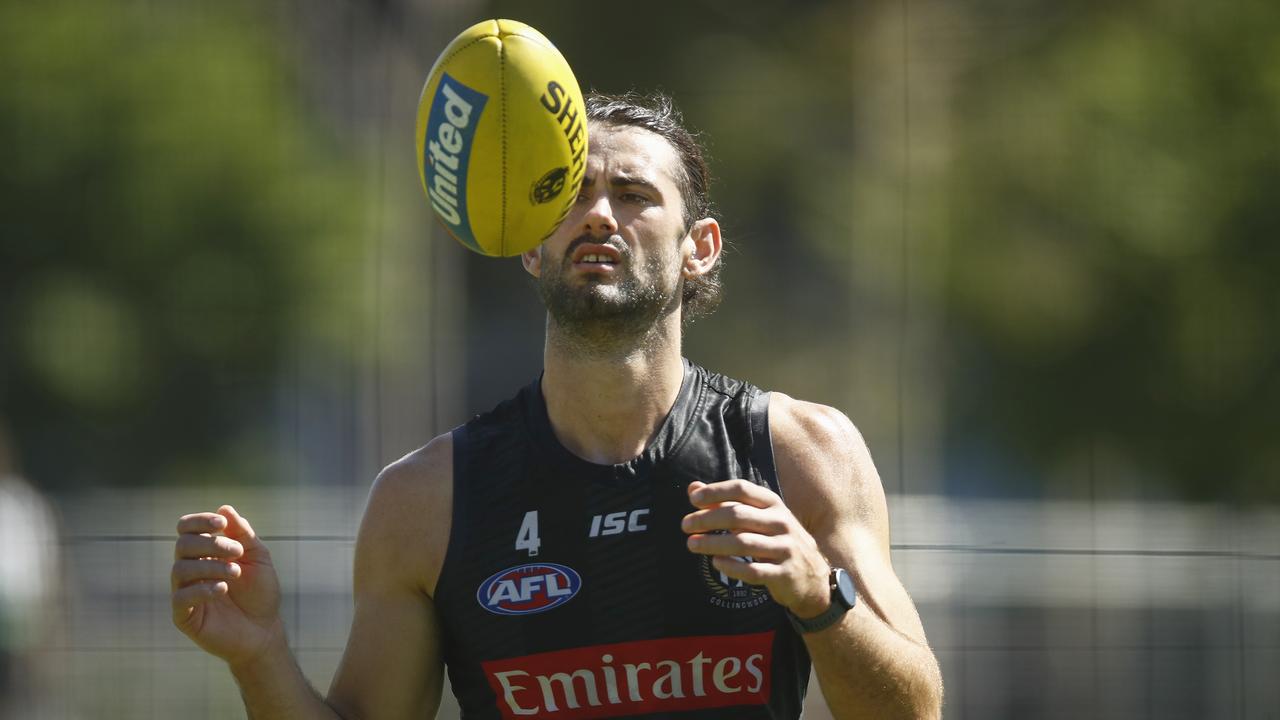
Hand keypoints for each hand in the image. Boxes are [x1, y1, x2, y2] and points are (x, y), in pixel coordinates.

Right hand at [170, 505, 282, 665]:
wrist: (264, 630)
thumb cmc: (260, 593)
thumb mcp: (258, 559)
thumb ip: (243, 534)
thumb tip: (225, 508)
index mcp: (204, 552)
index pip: (187, 528)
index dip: (200, 521)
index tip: (221, 523)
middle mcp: (190, 569)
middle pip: (183, 545)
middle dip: (211, 544)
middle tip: (238, 552)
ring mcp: (184, 592)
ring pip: (180, 569)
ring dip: (210, 566)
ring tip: (236, 573)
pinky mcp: (183, 615)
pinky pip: (181, 597)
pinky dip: (201, 589)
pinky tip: (222, 589)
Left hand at [683, 480, 831, 618]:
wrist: (814, 578)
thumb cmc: (777, 541)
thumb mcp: (758, 518)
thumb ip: (726, 502)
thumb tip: (692, 488)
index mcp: (774, 504)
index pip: (742, 489)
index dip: (716, 492)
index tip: (694, 500)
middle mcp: (781, 523)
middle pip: (738, 515)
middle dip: (707, 519)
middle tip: (685, 525)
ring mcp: (785, 548)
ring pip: (742, 543)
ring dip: (712, 543)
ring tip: (692, 544)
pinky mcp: (784, 574)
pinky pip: (753, 571)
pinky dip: (731, 566)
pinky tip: (716, 563)